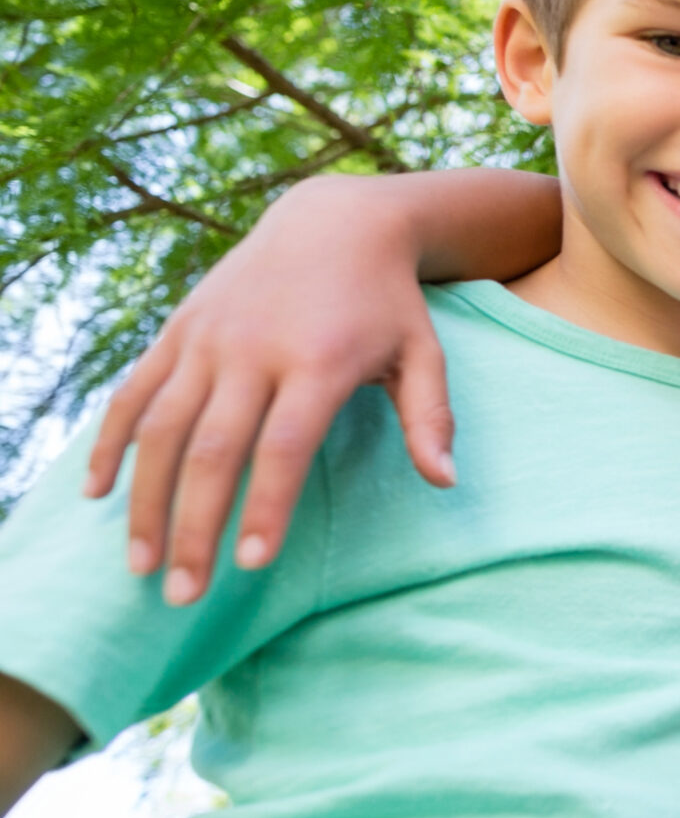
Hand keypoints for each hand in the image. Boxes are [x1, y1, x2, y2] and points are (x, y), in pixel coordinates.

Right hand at [84, 175, 457, 605]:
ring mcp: (208, 339)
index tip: (251, 566)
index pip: (284, 448)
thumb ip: (430, 418)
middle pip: (214, 450)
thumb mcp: (423, 352)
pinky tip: (97, 494)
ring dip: (143, 501)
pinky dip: (110, 442)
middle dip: (194, 527)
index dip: (264, 507)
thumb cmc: (388, 302)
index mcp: (319, 360)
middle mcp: (254, 349)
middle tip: (184, 595)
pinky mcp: (178, 330)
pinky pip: (132, 392)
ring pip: (160, 428)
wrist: (334, 222)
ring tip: (140, 566)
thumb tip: (444, 482)